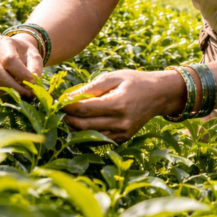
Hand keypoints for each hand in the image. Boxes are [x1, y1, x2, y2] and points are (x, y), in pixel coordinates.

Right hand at [0, 33, 42, 97]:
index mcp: (2, 42)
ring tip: (18, 93)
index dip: (21, 74)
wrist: (14, 52)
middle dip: (12, 86)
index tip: (32, 84)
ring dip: (4, 91)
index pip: (9, 59)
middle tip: (26, 93)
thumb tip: (32, 82)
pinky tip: (8, 92)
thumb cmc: (24, 54)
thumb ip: (35, 68)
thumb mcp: (34, 56)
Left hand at [62, 69, 184, 142]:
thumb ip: (91, 88)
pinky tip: (81, 121)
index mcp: (117, 104)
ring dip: (74, 126)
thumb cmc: (135, 81)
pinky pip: (98, 139)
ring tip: (68, 114)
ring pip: (88, 136)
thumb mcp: (113, 77)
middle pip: (83, 125)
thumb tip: (68, 97)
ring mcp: (122, 134)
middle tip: (58, 108)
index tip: (56, 100)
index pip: (83, 109)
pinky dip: (86, 132)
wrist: (159, 95)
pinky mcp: (122, 139)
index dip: (66, 106)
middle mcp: (120, 123)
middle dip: (67, 117)